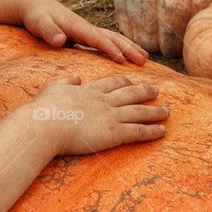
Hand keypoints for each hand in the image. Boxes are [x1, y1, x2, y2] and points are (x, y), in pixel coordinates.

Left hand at [19, 0, 148, 65]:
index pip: (97, 39)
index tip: (123, 60)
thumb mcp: (38, 23)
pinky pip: (106, 41)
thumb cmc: (35, 16)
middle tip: (144, 61)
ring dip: (129, 47)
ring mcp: (87, 30)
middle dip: (128, 48)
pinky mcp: (85, 35)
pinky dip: (119, 47)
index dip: (110, 49)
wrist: (34, 4)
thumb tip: (60, 41)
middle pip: (111, 37)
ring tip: (145, 59)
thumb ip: (49, 31)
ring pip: (112, 38)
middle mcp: (86, 27)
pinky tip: (127, 56)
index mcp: (76, 26)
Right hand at [30, 74, 168, 155]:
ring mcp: (111, 115)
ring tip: (167, 111)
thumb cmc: (44, 109)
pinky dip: (152, 130)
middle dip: (145, 91)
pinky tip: (162, 130)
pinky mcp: (114, 132)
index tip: (132, 81)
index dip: (124, 82)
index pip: (111, 83)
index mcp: (89, 90)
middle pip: (130, 94)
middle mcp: (104, 100)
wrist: (47, 124)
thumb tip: (75, 78)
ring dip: (155, 111)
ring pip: (139, 111)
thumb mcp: (53, 88)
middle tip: (157, 90)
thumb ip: (65, 82)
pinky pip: (138, 131)